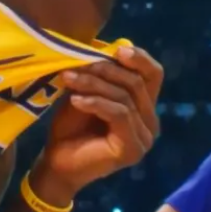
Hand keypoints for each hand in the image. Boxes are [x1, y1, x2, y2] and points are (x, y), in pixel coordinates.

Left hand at [33, 47, 162, 202]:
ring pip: (126, 98)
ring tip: (68, 80)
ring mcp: (145, 138)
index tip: (116, 49)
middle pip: (137, 84)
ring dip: (94, 85)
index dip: (139, 59)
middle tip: (76, 66)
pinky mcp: (133, 149)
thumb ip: (100, 76)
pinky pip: (120, 115)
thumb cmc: (69, 130)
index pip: (154, 75)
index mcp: (143, 107)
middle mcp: (150, 122)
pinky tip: (75, 100)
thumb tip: (105, 47)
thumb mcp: (85, 94)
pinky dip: (96, 103)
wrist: (56, 164)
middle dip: (105, 70)